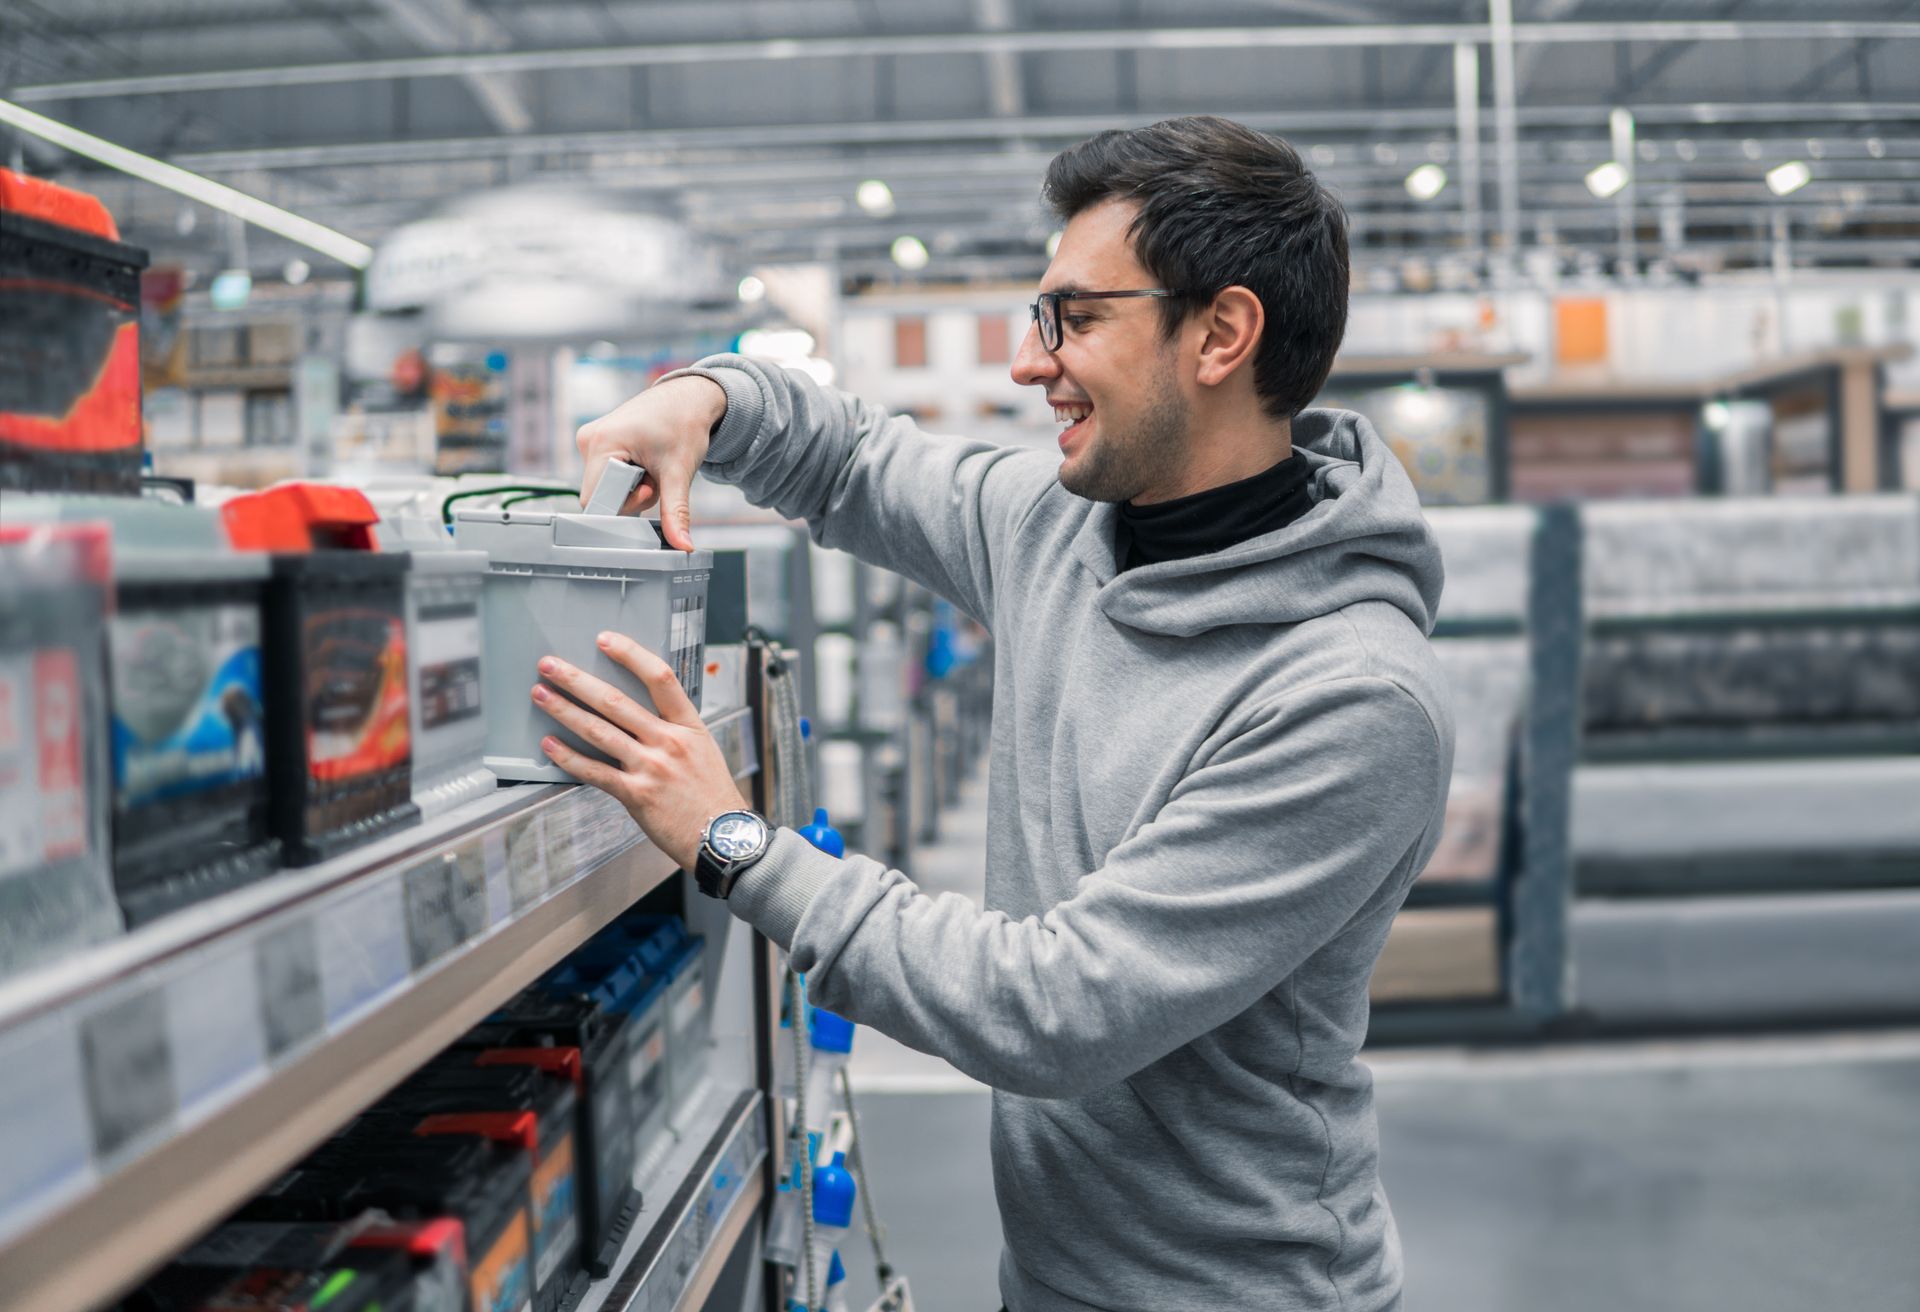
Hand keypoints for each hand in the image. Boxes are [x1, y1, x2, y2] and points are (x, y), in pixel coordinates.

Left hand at [531, 630, 747, 870]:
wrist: (722, 837)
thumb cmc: (712, 795)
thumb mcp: (703, 749)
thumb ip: (674, 729)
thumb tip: (640, 712)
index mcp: (688, 725)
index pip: (660, 677)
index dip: (630, 654)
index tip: (605, 640)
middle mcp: (668, 741)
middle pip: (615, 700)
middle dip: (577, 679)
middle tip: (550, 665)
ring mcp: (651, 767)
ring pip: (599, 731)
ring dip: (564, 710)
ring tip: (541, 695)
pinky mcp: (636, 795)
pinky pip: (594, 771)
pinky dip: (569, 757)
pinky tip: (550, 745)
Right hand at [575, 375, 725, 551]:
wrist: (689, 398)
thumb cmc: (684, 425)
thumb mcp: (679, 472)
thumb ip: (675, 512)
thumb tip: (682, 546)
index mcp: (601, 443)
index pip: (596, 500)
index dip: (625, 505)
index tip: (651, 488)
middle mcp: (589, 440)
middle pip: (601, 496)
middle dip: (633, 496)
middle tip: (656, 476)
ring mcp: (591, 441)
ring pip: (606, 488)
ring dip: (633, 488)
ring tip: (652, 465)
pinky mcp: (597, 444)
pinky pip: (607, 477)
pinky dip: (630, 478)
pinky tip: (644, 462)